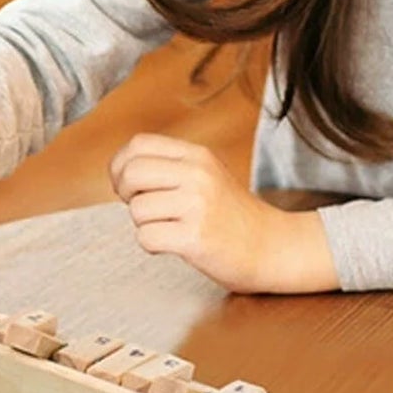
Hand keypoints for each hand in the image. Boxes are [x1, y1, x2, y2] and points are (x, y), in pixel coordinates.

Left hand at [109, 133, 337, 292]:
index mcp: (197, 156)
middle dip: (127, 195)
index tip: (130, 186)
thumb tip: (120, 169)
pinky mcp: (195, 237)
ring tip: (171, 227)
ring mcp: (197, 206)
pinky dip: (153, 245)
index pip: (138, 145)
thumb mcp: (207, 175)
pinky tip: (174, 244)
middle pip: (131, 173)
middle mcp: (198, 175)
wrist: (271, 247)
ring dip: (145, 224)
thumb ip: (170, 166)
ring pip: (137, 210)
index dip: (121, 166)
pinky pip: (147, 238)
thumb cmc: (232, 216)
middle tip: (145, 209)